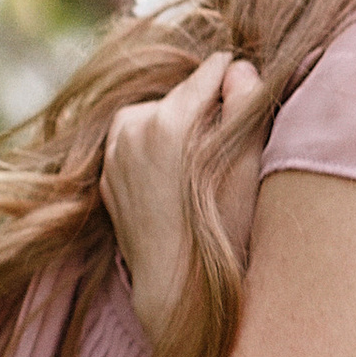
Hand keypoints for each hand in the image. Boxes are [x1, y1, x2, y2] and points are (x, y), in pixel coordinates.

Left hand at [102, 53, 262, 344]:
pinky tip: (179, 182)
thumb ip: (245, 102)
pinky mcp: (107, 178)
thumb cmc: (225, 232)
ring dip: (179, 127)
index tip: (247, 90)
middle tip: (228, 142)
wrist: (179, 291)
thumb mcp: (248, 165)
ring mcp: (113, 155)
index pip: (209, 72)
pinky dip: (157, 150)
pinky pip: (136, 145)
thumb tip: (236, 66)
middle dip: (205, 108)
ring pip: (155, 116)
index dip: (235, 77)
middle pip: (181, 95)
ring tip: (203, 164)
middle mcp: (131, 130)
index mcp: (167, 121)